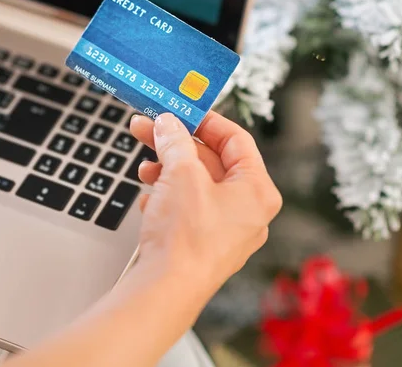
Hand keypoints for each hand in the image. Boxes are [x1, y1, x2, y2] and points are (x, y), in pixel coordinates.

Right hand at [130, 111, 281, 299]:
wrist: (164, 291)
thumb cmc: (185, 238)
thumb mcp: (181, 174)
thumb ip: (175, 141)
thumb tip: (168, 123)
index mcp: (257, 191)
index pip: (236, 140)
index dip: (206, 121)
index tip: (182, 110)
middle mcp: (248, 211)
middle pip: (212, 162)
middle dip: (177, 144)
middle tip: (149, 128)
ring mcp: (226, 229)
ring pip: (197, 185)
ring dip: (168, 169)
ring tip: (143, 166)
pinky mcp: (204, 243)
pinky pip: (188, 207)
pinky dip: (168, 195)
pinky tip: (148, 197)